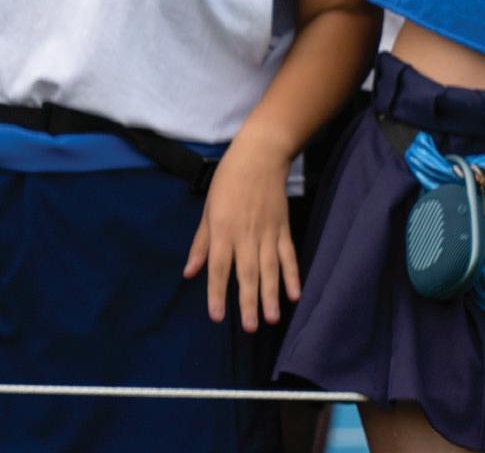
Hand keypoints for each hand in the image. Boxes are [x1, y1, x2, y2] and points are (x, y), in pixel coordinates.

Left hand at [184, 134, 297, 331]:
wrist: (259, 156)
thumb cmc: (227, 182)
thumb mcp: (207, 210)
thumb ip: (201, 244)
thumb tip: (189, 273)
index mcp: (223, 230)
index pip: (219, 268)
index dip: (217, 293)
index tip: (217, 317)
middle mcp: (246, 235)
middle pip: (247, 274)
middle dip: (248, 302)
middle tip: (250, 328)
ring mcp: (267, 233)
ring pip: (270, 270)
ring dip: (271, 296)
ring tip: (271, 320)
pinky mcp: (283, 229)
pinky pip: (289, 256)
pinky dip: (293, 276)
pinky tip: (295, 295)